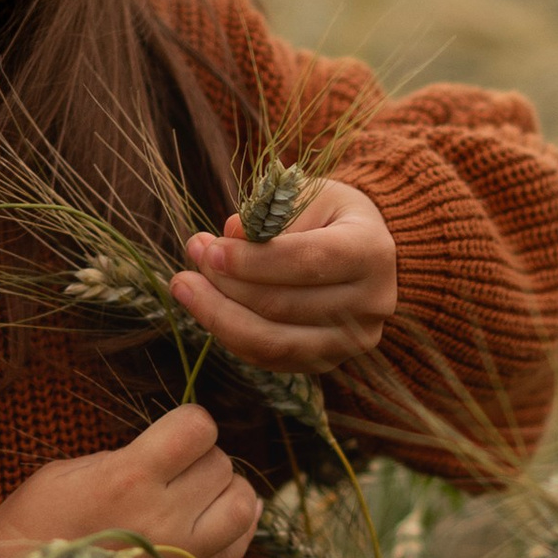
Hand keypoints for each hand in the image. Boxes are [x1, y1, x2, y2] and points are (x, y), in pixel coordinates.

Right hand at [0, 403, 259, 557]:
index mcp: (128, 479)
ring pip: (243, 507)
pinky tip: (211, 523)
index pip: (198, 428)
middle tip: (177, 468)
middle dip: (202, 458)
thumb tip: (170, 453)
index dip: (189, 423)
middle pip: (221, 465)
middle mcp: (163, 519)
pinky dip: (232, 529)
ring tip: (201, 494)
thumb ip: (128, 458)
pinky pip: (237, 549)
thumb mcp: (66, 472)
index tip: (175, 432)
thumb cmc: (30, 528)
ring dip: (226, 492)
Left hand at [168, 177, 396, 373]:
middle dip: (228, 284)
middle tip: (194, 256)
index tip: (211, 249)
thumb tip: (228, 235)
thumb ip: (269, 213)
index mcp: (372, 251)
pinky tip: (205, 307)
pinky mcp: (327, 362)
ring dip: (218, 315)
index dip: (255, 260)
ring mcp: (352, 341)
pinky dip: (230, 334)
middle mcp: (371, 303)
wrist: (361, 252)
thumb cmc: (329, 215)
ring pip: (272, 341)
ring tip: (185, 285)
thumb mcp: (306, 195)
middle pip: (285, 306)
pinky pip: (268, 359)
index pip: (310, 261)